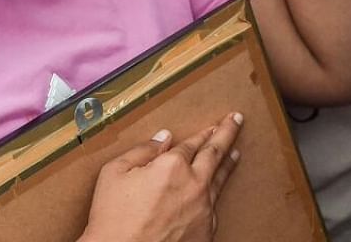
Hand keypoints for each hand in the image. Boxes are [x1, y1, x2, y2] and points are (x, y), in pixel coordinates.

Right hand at [80, 113, 243, 241]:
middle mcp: (194, 184)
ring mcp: (203, 208)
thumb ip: (141, 151)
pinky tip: (215, 192)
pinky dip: (215, 195)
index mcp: (172, 165)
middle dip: (227, 134)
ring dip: (228, 163)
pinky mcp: (206, 231)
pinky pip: (213, 207)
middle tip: (236, 121)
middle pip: (215, 153)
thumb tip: (163, 138)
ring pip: (220, 180)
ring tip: (235, 153)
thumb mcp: (114, 174)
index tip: (213, 125)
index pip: (192, 143)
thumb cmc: (113, 220)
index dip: (203, 133)